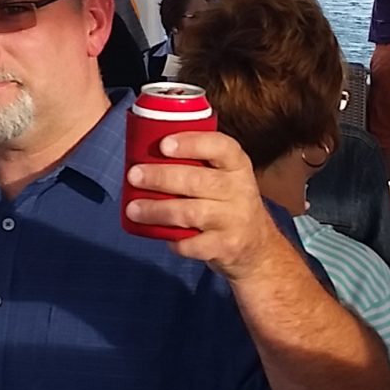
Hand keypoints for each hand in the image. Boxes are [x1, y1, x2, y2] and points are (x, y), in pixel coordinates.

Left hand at [124, 130, 289, 280]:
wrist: (256, 245)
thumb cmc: (226, 202)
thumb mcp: (224, 176)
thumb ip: (197, 164)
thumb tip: (144, 153)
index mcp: (237, 165)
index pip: (220, 147)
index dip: (192, 143)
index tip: (163, 144)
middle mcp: (240, 190)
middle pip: (197, 181)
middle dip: (161, 177)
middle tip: (134, 175)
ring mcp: (235, 220)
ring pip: (190, 213)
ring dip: (157, 210)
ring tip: (133, 209)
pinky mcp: (226, 246)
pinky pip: (193, 244)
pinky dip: (173, 241)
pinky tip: (159, 234)